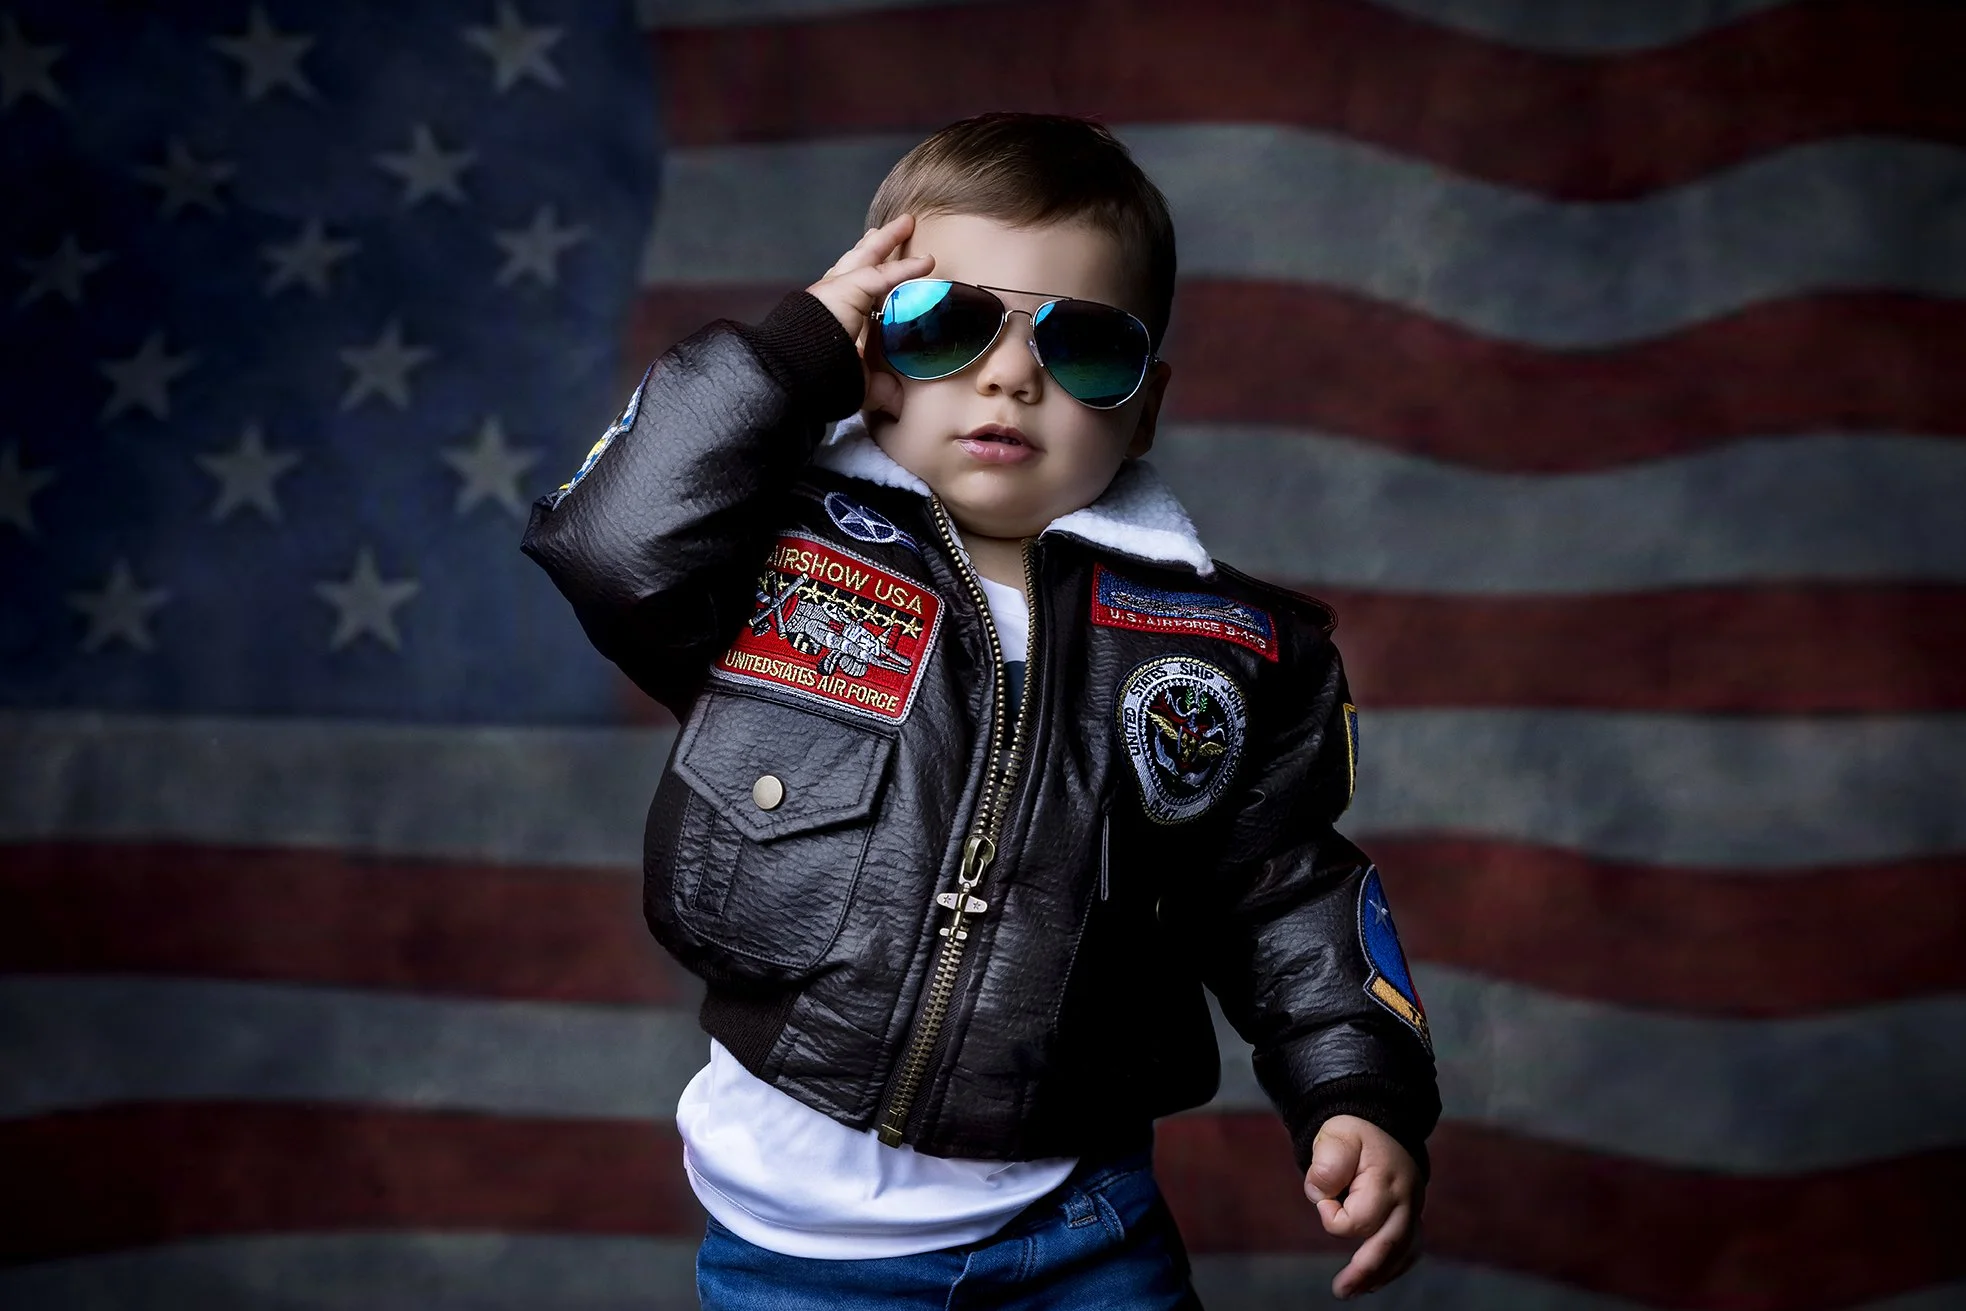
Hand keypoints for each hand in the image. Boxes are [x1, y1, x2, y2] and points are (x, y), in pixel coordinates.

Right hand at [806, 213, 935, 422]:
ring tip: (906, 223)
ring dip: (887, 240)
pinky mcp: (845, 290)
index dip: (869, 276)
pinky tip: (927, 261)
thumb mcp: (858, 383)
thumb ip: (880, 389)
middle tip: (891, 229)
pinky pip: (882, 275)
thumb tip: (901, 405)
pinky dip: (906, 268)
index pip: (853, 289)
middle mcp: (831, 297)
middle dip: (875, 244)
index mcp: (832, 317)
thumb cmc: (820, 380)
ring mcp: (835, 289)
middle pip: (857, 262)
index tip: (883, 268)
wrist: (796, 375)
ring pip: (866, 257)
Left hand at [1305, 1115, 1424, 1298]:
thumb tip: (1323, 1196)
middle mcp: (1406, 1199)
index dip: (1332, 1214)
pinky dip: (1394, 1267)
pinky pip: (1410, 1249)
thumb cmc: (1353, 1135)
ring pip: (1402, 1252)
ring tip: (1353, 1291)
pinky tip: (1375, 1280)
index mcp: (1385, 1181)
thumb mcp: (1335, 1136)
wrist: (1381, 1127)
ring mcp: (1414, 1210)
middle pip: (1389, 1244)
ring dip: (1379, 1275)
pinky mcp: (1413, 1217)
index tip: (1323, 1198)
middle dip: (1364, 1272)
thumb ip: (1326, 1164)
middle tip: (1341, 1291)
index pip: (1359, 1219)